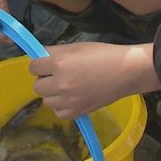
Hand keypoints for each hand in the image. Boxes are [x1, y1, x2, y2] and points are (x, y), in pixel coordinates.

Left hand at [30, 42, 155, 119]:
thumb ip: (55, 51)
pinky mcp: (79, 111)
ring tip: (67, 88)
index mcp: (59, 64)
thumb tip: (40, 56)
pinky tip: (71, 99)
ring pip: (46, 101)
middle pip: (37, 86)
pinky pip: (59, 113)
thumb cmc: (104, 55)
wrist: (127, 71)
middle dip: (45, 80)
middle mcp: (61, 84)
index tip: (49, 64)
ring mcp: (70, 100)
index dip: (40, 65)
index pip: (33, 67)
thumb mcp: (77, 47)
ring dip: (53, 95)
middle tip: (59, 76)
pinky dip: (62, 107)